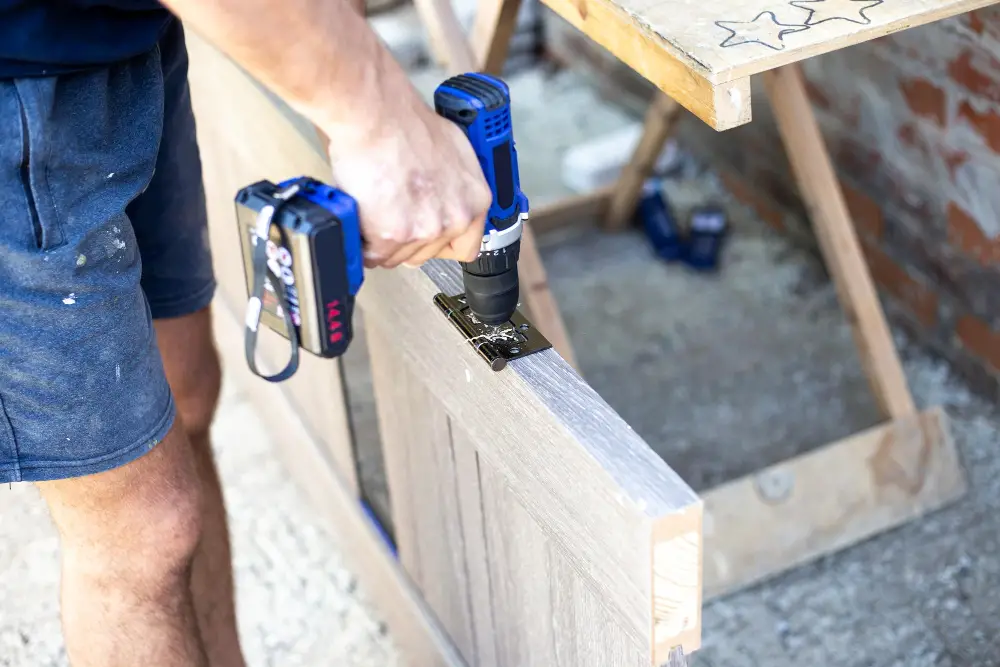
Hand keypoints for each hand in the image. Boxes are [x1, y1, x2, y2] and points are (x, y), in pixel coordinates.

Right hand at [325, 103, 491, 268]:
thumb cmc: (406, 122)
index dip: (440, 244)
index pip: (467, 247)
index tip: (424, 237)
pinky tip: (361, 218)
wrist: (376, 114)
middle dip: (406, 241)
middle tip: (389, 214)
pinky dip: (362, 241)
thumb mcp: (453, 152)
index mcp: (475, 199)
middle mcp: (456, 218)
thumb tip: (443, 197)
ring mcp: (426, 229)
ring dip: (382, 241)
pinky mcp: (393, 235)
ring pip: (398, 257)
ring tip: (373, 210)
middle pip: (427, 255)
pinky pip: (373, 254)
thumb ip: (454, 186)